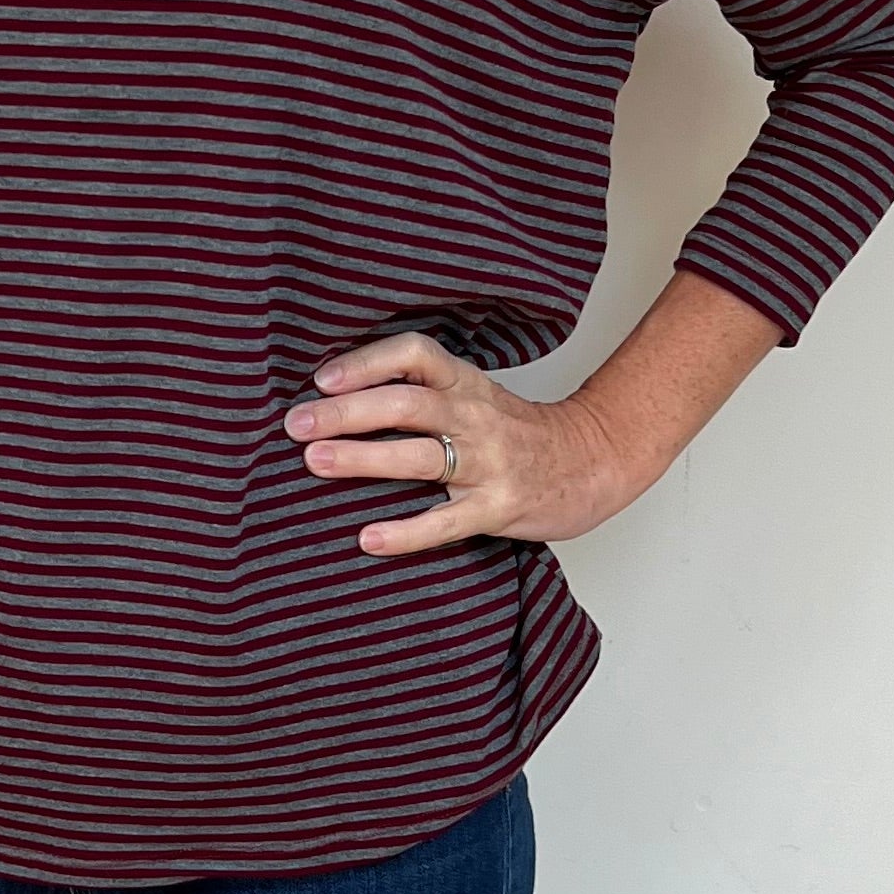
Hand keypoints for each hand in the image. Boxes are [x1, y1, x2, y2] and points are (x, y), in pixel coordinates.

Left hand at [285, 280, 784, 555]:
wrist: (596, 460)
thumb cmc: (521, 434)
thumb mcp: (476, 397)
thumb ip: (424, 394)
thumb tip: (340, 399)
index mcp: (466, 384)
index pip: (414, 356)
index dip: (367, 362)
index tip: (322, 378)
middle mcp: (475, 416)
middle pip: (406, 404)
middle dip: (346, 412)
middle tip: (297, 423)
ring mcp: (489, 463)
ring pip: (420, 455)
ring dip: (363, 457)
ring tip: (315, 461)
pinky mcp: (499, 507)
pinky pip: (446, 520)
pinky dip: (405, 531)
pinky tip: (368, 538)